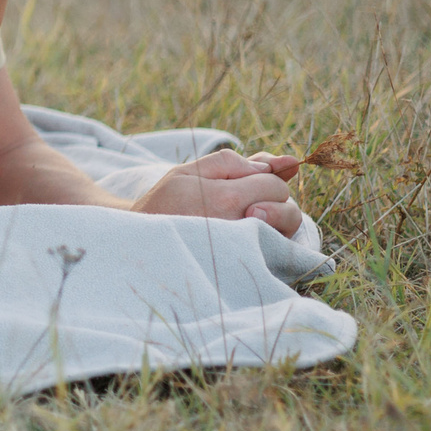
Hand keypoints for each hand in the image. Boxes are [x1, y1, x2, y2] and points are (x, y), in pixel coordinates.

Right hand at [131, 149, 303, 236]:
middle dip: (270, 200)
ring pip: (288, 232)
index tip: (236, 184)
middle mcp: (241, 229)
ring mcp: (247, 253)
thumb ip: (231, 161)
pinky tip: (248, 235)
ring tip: (244, 219)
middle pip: (288, 209)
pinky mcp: (250, 269)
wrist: (142, 247)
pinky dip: (271, 239)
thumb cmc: (163, 205)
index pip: (274, 184)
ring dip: (274, 221)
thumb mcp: (186, 172)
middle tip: (240, 203)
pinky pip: (279, 251)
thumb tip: (280, 164)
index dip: (261, 178)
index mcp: (225, 200)